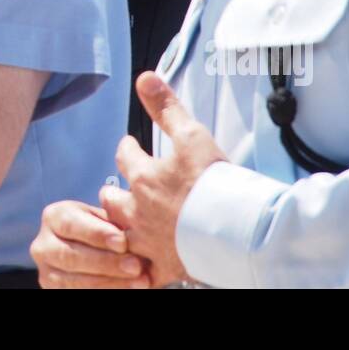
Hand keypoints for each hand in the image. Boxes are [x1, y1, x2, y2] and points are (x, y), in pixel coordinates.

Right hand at [30, 199, 151, 288]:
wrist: (90, 251)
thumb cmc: (102, 230)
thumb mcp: (104, 219)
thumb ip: (113, 220)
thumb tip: (131, 221)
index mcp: (54, 217)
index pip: (71, 224)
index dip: (97, 234)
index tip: (123, 242)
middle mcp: (43, 245)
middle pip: (71, 256)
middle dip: (106, 262)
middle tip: (135, 266)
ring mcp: (46, 272)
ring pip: (74, 281)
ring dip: (110, 283)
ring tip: (139, 282)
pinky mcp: (53, 290)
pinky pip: (78, 294)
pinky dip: (106, 292)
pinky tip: (128, 289)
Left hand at [99, 71, 225, 286]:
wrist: (236, 230)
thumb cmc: (215, 183)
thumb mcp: (191, 134)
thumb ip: (166, 107)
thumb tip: (144, 78)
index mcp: (144, 178)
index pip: (125, 156)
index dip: (128, 148)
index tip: (129, 145)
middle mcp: (138, 211)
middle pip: (112, 199)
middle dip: (115, 191)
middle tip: (121, 187)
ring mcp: (148, 242)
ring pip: (119, 235)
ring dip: (119, 226)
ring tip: (124, 222)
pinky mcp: (162, 267)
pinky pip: (140, 271)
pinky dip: (137, 267)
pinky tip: (138, 265)